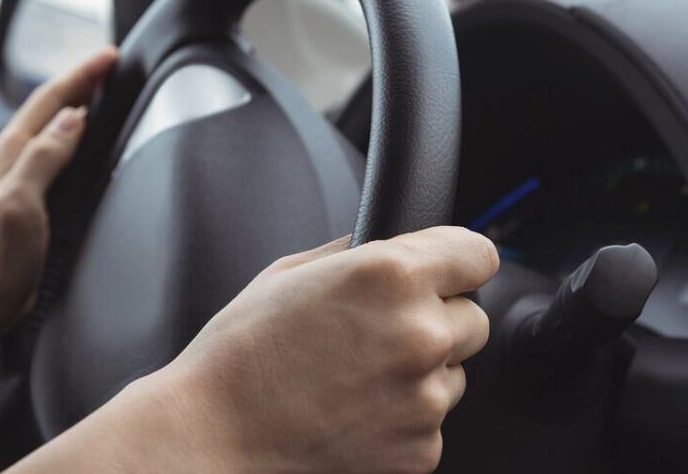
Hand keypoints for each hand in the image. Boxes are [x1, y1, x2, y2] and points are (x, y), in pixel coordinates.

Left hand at [0, 47, 118, 363]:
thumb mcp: (20, 203)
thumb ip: (44, 157)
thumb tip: (73, 119)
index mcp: (9, 154)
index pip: (50, 100)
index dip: (81, 75)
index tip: (108, 57)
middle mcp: (9, 160)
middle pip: (49, 108)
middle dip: (79, 82)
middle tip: (108, 66)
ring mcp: (15, 178)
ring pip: (50, 128)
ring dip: (74, 105)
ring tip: (99, 92)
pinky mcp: (24, 199)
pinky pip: (51, 153)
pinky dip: (70, 137)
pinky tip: (80, 143)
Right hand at [157, 227, 497, 472]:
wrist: (215, 432)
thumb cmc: (241, 352)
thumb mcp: (289, 272)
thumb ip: (355, 253)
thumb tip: (390, 245)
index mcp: (391, 276)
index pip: (479, 254)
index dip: (458, 263)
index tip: (446, 273)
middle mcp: (419, 334)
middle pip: (473, 319)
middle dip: (436, 320)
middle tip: (379, 332)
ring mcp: (424, 399)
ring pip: (454, 374)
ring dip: (421, 371)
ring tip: (355, 377)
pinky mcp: (420, 450)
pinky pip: (431, 422)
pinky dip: (403, 417)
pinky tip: (352, 411)